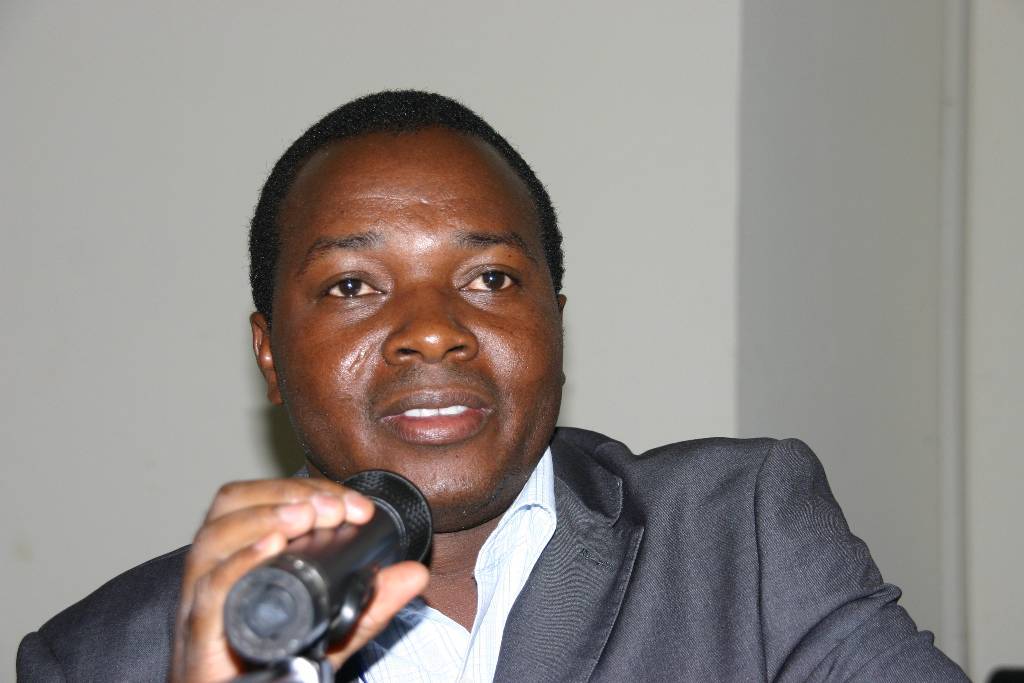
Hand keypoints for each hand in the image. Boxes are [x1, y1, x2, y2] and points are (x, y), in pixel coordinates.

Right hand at [169, 478, 429, 681]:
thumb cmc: (271, 670)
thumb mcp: (331, 630)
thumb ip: (370, 603)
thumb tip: (415, 575)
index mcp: (241, 559)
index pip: (261, 500)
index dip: (306, 490)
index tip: (353, 505)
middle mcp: (215, 574)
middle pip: (230, 507)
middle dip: (285, 494)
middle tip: (331, 507)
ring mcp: (203, 604)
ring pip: (213, 540)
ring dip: (263, 517)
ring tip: (304, 517)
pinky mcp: (201, 639)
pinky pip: (208, 592)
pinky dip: (237, 564)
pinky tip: (269, 548)